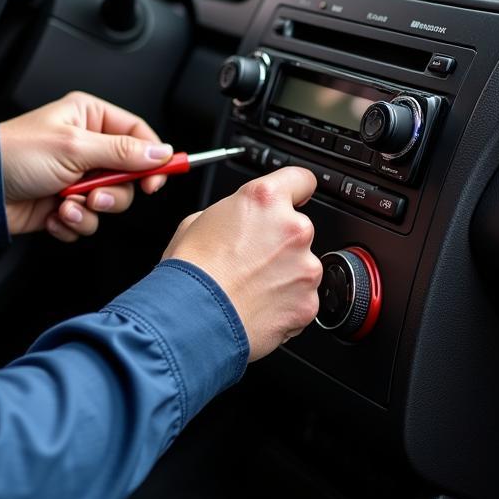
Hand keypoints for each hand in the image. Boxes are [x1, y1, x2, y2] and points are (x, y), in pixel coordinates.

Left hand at [0, 92, 172, 241]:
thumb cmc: (15, 154)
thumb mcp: (75, 148)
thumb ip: (124, 152)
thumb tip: (161, 153)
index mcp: (89, 117)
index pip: (139, 134)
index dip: (152, 159)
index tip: (155, 181)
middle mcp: (85, 145)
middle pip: (129, 174)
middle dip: (115, 192)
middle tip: (96, 195)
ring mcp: (75, 176)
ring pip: (110, 201)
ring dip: (91, 211)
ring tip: (67, 205)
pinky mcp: (64, 203)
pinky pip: (88, 219)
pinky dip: (74, 223)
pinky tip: (54, 215)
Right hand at [161, 167, 321, 360]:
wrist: (191, 319)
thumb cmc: (190, 271)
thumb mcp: (199, 220)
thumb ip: (232, 213)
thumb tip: (238, 220)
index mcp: (265, 199)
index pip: (301, 179)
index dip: (295, 190)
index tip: (294, 199)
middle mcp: (293, 228)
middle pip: (299, 228)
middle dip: (280, 242)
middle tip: (251, 258)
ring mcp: (305, 268)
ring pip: (303, 266)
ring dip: (285, 274)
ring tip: (250, 287)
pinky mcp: (308, 303)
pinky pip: (303, 299)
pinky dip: (286, 304)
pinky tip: (258, 306)